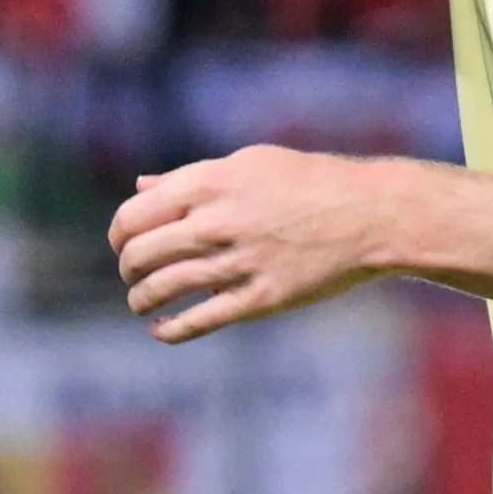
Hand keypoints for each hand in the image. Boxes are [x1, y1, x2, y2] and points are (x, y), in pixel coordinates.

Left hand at [108, 146, 392, 342]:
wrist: (372, 214)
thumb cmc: (313, 182)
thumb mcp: (250, 163)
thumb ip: (192, 177)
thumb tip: (141, 187)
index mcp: (211, 183)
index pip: (134, 215)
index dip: (120, 234)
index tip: (124, 244)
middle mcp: (218, 223)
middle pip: (141, 254)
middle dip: (128, 267)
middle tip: (133, 273)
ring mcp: (238, 263)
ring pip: (162, 288)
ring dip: (140, 299)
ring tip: (140, 302)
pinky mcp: (261, 298)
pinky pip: (200, 320)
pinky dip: (170, 330)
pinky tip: (161, 329)